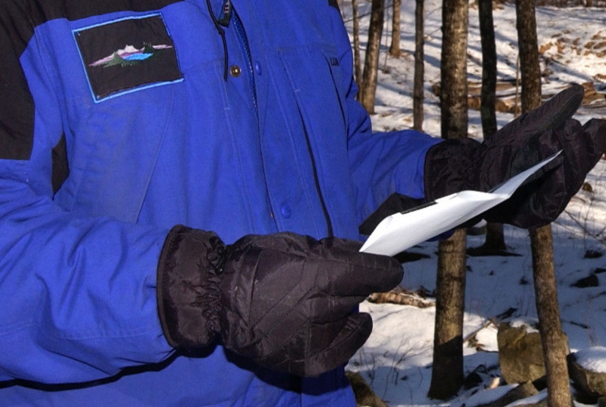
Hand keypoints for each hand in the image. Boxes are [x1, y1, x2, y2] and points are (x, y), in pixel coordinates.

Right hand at [156, 226, 402, 377]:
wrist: (217, 300)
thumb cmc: (255, 262)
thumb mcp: (295, 243)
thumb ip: (333, 250)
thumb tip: (364, 252)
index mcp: (319, 276)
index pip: (374, 273)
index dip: (384, 266)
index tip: (388, 264)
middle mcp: (323, 311)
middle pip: (361, 295)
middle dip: (356, 284)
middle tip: (339, 279)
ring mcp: (317, 341)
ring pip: (355, 321)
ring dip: (347, 309)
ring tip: (326, 302)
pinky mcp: (310, 363)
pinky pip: (343, 349)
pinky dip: (344, 335)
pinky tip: (335, 324)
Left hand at [424, 85, 605, 227]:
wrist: (473, 171)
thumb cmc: (504, 150)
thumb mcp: (532, 127)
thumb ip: (555, 112)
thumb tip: (578, 90)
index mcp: (565, 167)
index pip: (586, 156)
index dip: (593, 142)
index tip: (598, 124)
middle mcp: (561, 186)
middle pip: (580, 169)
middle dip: (580, 148)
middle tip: (573, 127)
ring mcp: (549, 203)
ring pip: (569, 183)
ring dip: (568, 161)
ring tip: (558, 137)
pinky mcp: (535, 216)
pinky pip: (551, 201)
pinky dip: (555, 181)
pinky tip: (553, 162)